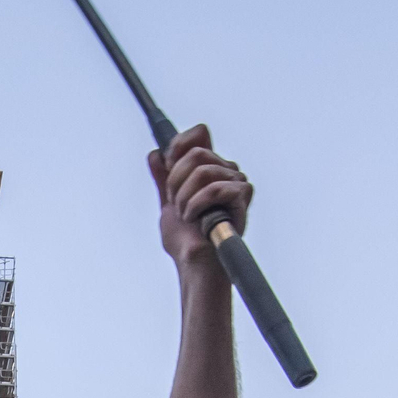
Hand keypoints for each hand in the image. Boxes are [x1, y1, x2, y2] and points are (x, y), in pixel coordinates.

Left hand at [147, 124, 251, 268]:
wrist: (192, 262)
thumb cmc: (185, 239)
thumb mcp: (167, 203)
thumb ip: (163, 178)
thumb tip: (155, 154)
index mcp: (209, 168)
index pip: (197, 135)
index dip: (177, 148)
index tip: (166, 168)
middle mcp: (226, 171)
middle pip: (196, 152)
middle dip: (176, 180)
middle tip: (176, 203)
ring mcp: (236, 183)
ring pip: (203, 170)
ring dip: (185, 196)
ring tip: (187, 215)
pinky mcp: (242, 197)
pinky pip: (216, 188)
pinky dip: (197, 204)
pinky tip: (195, 218)